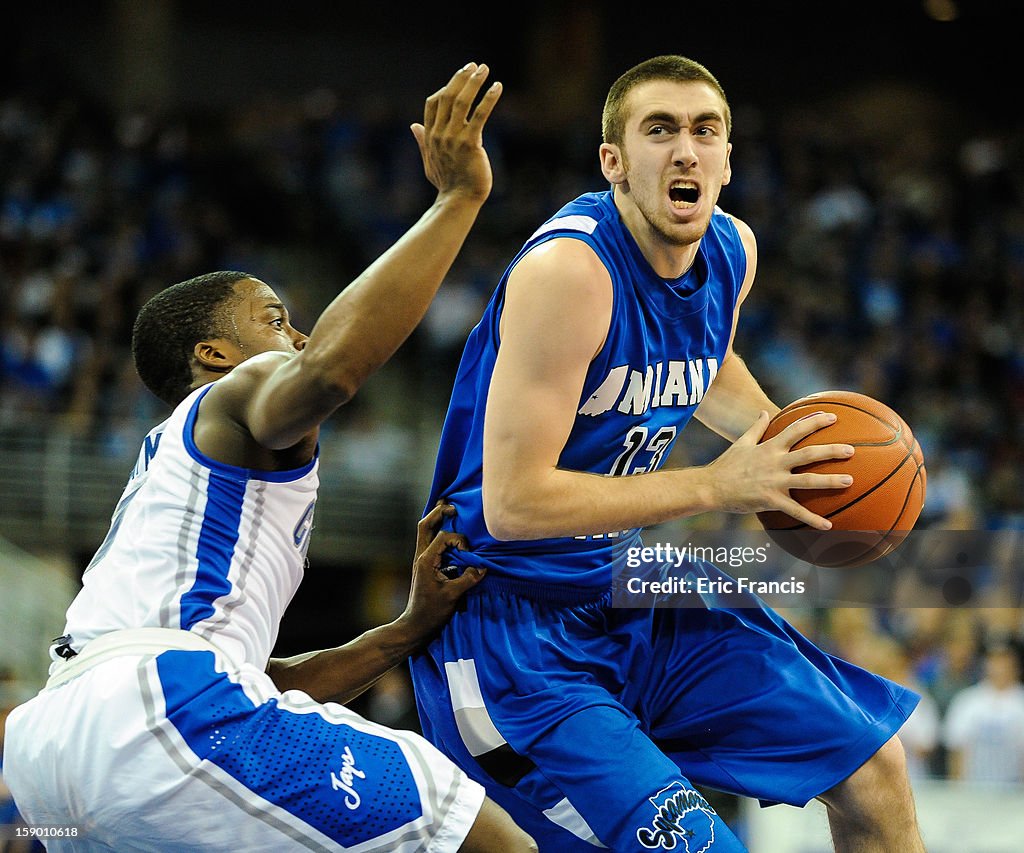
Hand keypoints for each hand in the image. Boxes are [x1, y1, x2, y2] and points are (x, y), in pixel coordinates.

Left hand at [397, 501, 483, 643]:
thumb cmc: (432, 612)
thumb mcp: (453, 595)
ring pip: (426, 532)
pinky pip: (431, 543)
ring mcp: (422, 560)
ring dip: (437, 520)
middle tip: (452, 505)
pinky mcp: (426, 566)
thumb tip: (484, 566)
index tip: (469, 556)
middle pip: (425, 525)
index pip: (444, 537)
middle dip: (438, 513)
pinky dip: (440, 534)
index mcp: (426, 560)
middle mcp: (422, 556)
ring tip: (449, 510)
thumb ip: (468, 578)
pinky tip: (451, 533)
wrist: (416, 626)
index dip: (460, 541)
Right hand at [411, 62, 501, 202]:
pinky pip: (479, 115)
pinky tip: (497, 87)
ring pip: (462, 102)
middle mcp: (440, 134)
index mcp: (431, 136)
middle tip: (474, 65)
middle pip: (447, 97)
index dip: (445, 88)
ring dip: (473, 82)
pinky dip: (489, 99)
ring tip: (484, 68)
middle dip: (460, 78)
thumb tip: (413, 125)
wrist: (458, 201)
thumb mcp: (430, 161)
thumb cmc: (447, 184)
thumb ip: (422, 141)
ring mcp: (454, 138)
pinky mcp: (470, 144)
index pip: (433, 103)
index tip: (460, 78)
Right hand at [705, 411, 854, 529]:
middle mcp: (775, 462)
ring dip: (830, 481)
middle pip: (809, 454)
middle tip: (851, 450)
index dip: (815, 422)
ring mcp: (774, 482)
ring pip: (807, 480)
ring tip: (849, 481)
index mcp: (770, 447)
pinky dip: (812, 519)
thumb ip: (756, 427)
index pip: (796, 430)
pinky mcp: (770, 500)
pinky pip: (795, 511)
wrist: (711, 487)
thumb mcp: (741, 443)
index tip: (833, 417)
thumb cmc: (726, 465)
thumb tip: (764, 411)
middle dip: (832, 451)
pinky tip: (828, 525)